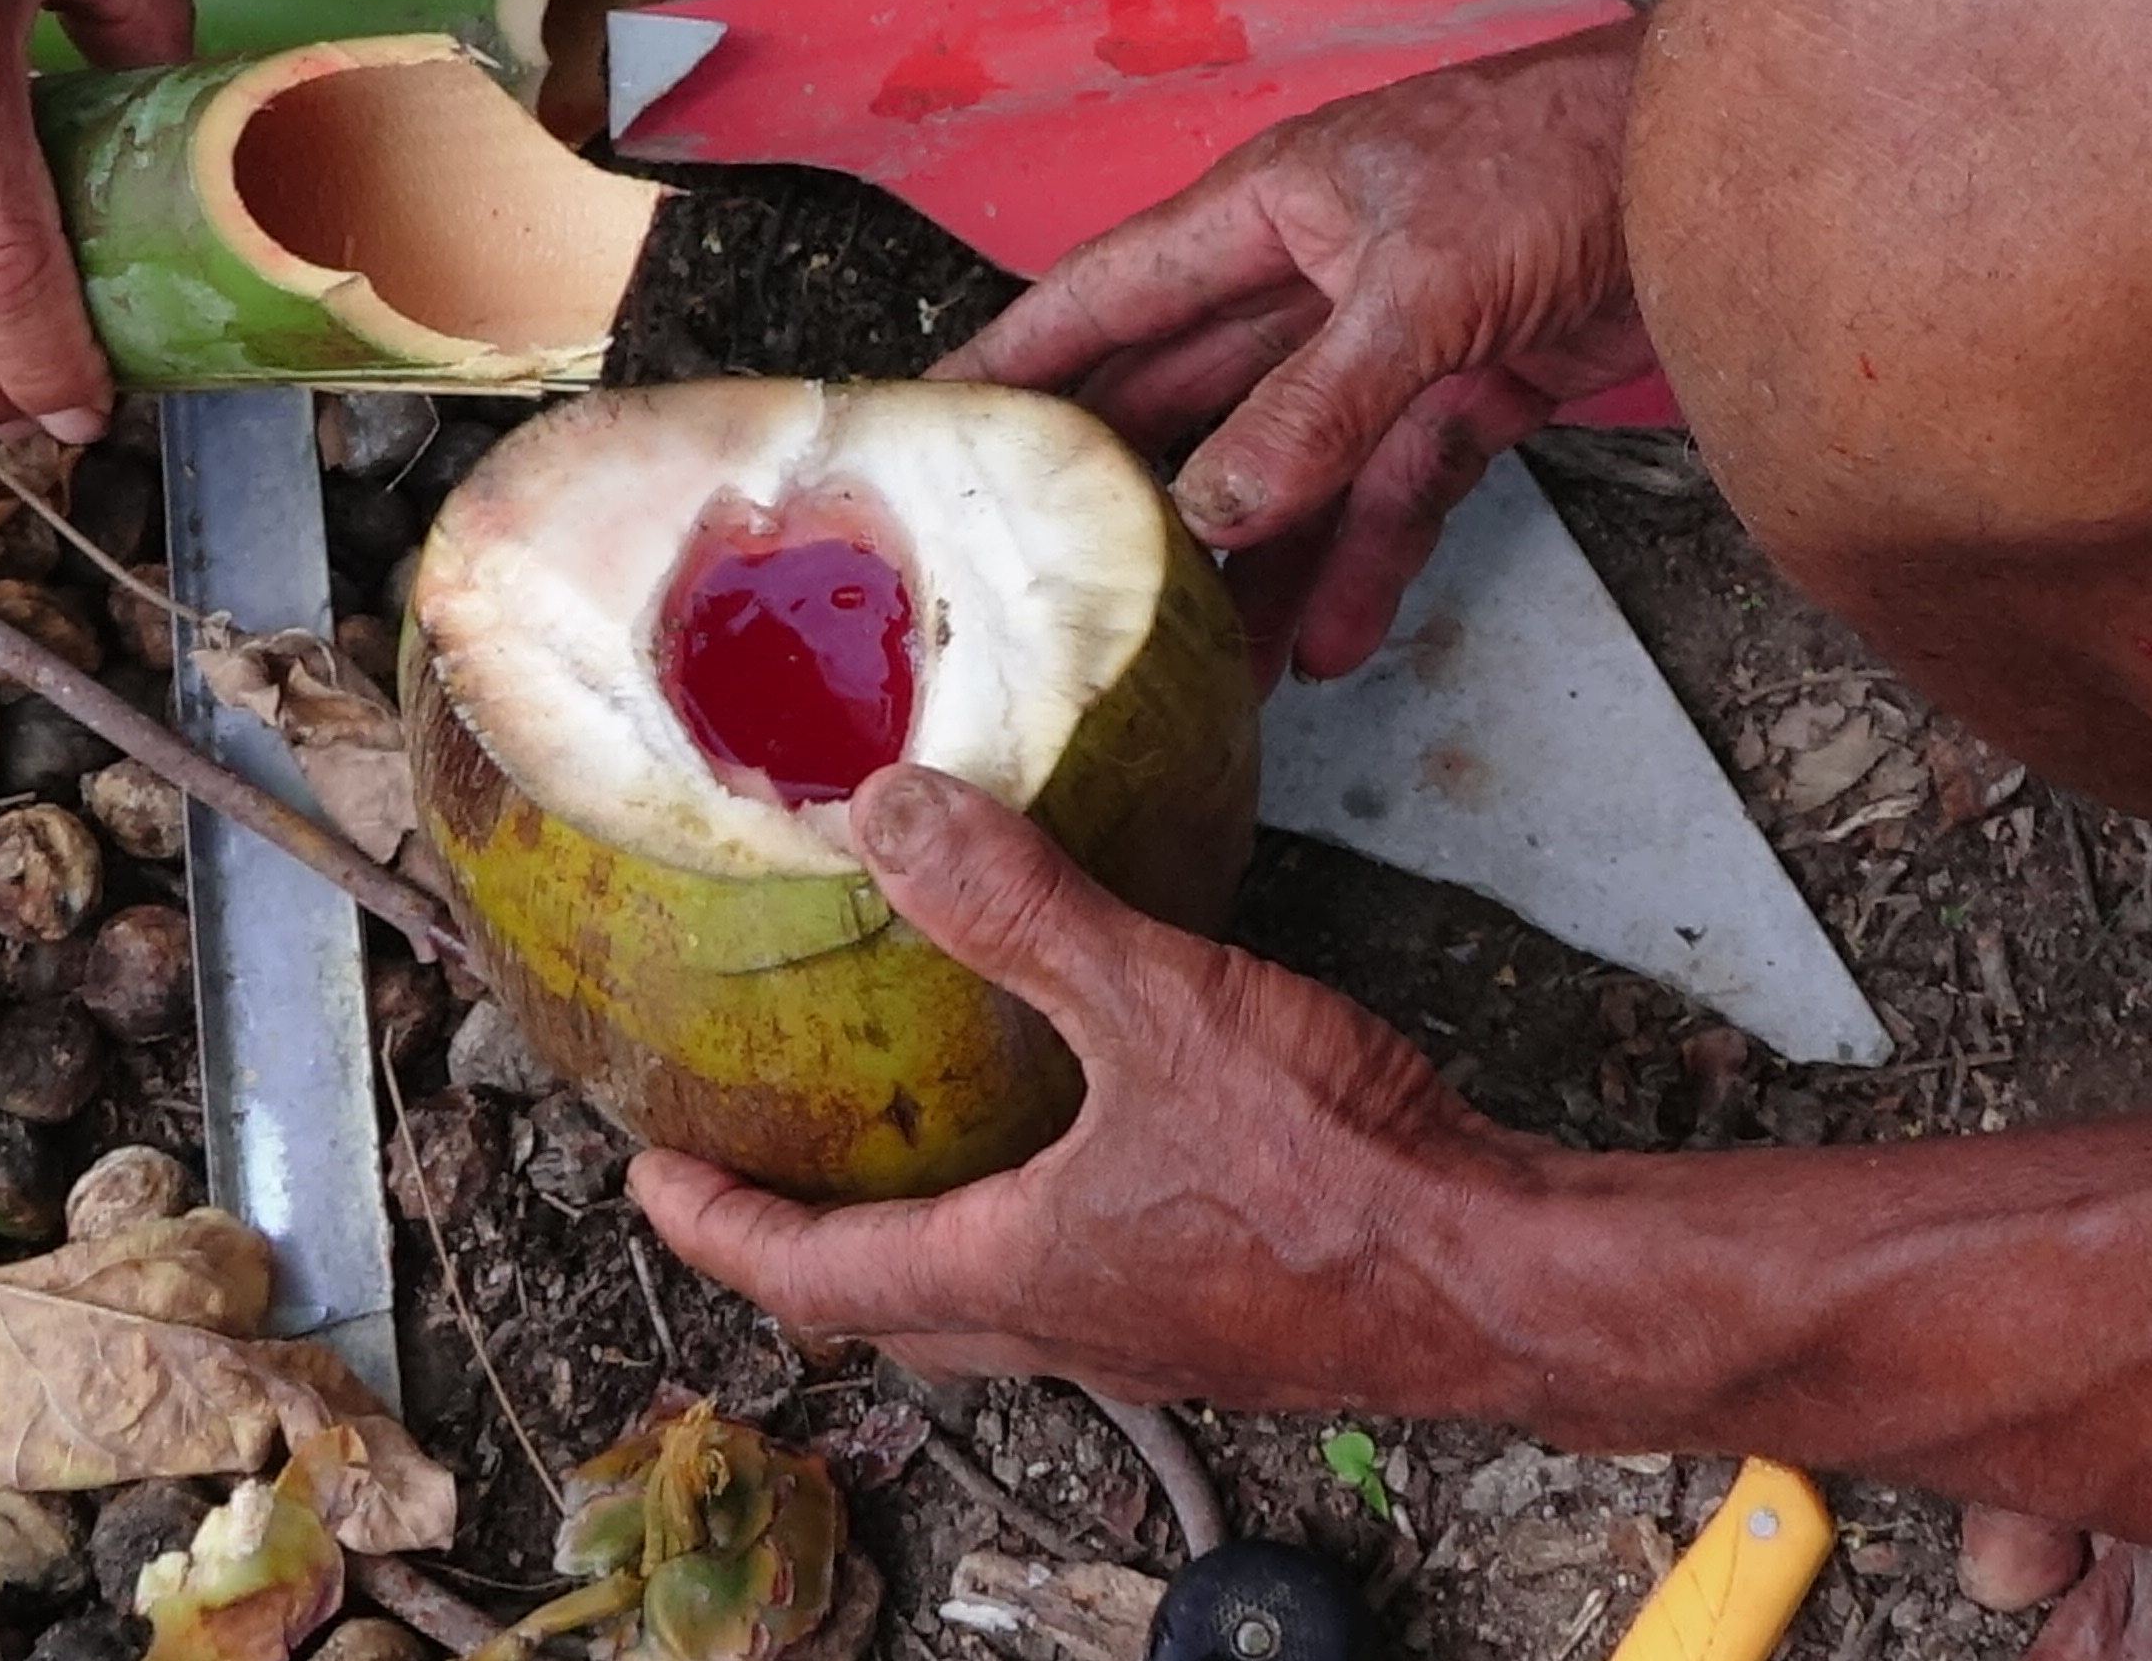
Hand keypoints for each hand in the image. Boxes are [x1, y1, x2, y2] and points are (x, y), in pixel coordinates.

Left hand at [636, 766, 1541, 1410]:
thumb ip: (1023, 910)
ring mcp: (1159, 1337)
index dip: (716, 1225)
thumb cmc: (1333, 1174)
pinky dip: (1044, 1233)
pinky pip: (1096, 1288)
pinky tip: (1092, 1152)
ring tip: (913, 1157)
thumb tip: (890, 814)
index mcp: (1017, 1274)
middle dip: (808, 1254)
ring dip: (931, 1250)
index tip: (650, 1178)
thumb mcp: (1159, 1006)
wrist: (1501, 1277)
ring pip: (997, 1314)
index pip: (811, 1276)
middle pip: (892, 1317)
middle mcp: (1071, 1328)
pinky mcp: (1237, 1320)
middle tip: (760, 1180)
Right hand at [943, 26, 1655, 675]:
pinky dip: (1369, 561)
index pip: (1111, 291)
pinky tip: (1335, 642)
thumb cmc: (1560, 157)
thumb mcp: (1419, 281)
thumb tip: (1213, 507)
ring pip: (1290, 466)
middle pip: (1191, 396)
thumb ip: (1316, 401)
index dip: (1022, 354)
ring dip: (1251, 561)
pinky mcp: (1471, 390)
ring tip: (1201, 669)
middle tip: (1052, 588)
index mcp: (1268, 208)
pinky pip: (1395, 491)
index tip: (930, 417)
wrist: (1723, 175)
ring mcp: (1392, 340)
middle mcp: (1312, 274)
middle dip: (1131, 491)